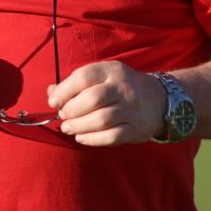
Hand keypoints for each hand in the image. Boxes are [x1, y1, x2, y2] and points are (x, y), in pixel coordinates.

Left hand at [47, 61, 166, 146]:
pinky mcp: (136, 129)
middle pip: (92, 99)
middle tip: (63, 116)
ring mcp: (132, 109)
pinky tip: (81, 138)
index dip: (64, 90)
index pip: (84, 76)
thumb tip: (51, 92)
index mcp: (111, 71)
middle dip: (71, 110)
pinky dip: (93, 139)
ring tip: (68, 128)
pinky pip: (112, 136)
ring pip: (101, 119)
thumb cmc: (120, 87)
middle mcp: (123, 88)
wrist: (159, 99)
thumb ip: (76, 83)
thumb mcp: (103, 76)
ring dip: (79, 126)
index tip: (53, 101)